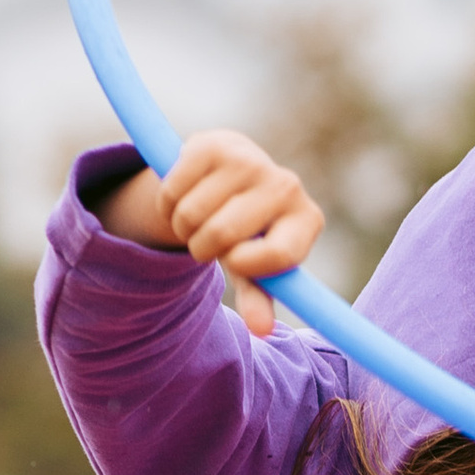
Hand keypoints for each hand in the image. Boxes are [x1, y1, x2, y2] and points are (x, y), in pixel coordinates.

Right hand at [99, 130, 325, 337]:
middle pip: (222, 236)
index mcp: (307, 220)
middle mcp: (286, 185)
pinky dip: (167, 203)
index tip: (236, 261)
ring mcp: (250, 160)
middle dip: (204, 248)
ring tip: (198, 220)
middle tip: (210, 241)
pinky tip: (184, 196)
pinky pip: (172, 190)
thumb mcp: (255, 269)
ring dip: (183, 228)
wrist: (232, 176)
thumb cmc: (249, 234)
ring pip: (191, 215)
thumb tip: (261, 330)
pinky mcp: (213, 143)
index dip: (246, 264)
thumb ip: (259, 298)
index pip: (278, 255)